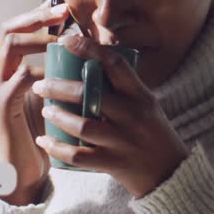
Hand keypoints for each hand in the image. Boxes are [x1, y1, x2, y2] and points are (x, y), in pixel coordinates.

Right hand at [0, 0, 69, 204]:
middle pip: (9, 29)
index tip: (63, 4)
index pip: (18, 27)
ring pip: (10, 47)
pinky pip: (15, 82)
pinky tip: (54, 71)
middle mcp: (0, 72)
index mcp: (12, 66)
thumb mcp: (54, 93)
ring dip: (38, 38)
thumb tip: (92, 50)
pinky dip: (36, 73)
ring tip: (62, 38)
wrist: (26, 166)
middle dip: (37, 17)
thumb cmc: (45, 128)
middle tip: (62, 12)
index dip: (38, 13)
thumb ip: (62, 72)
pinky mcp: (2, 107)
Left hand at [32, 35, 189, 198]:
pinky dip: (58, 148)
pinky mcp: (114, 164)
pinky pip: (79, 156)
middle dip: (60, 87)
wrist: (172, 174)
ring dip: (58, 116)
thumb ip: (124, 88)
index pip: (115, 64)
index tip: (67, 40)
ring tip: (44, 109)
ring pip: (83, 125)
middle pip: (91, 95)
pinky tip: (44, 140)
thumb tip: (92, 61)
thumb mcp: (147, 105)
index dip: (90, 49)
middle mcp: (133, 116)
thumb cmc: (154, 133)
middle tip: (41, 84)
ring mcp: (123, 141)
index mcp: (142, 96)